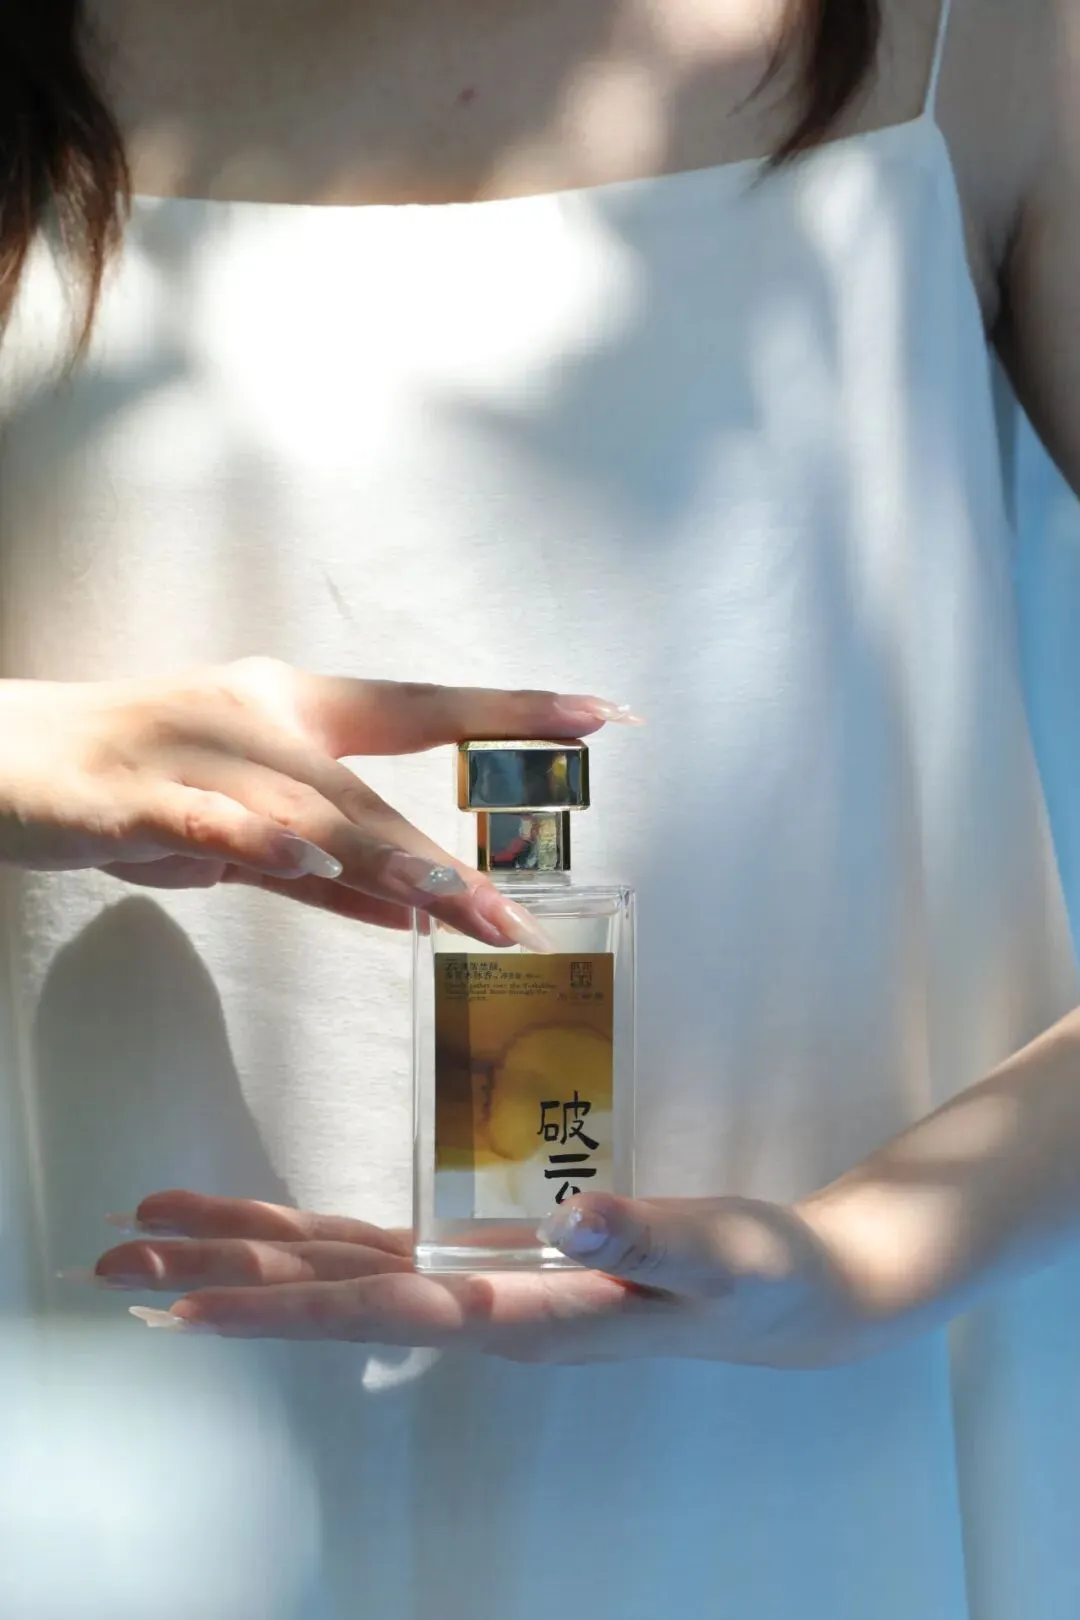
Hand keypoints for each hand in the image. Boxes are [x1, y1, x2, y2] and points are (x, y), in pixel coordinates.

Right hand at [0, 658, 635, 941]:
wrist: (8, 760)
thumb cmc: (143, 786)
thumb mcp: (248, 836)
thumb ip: (330, 874)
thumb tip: (420, 917)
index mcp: (293, 710)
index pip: (417, 710)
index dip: (506, 711)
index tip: (599, 712)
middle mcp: (254, 716)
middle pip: (362, 792)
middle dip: (441, 858)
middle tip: (515, 913)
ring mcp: (190, 753)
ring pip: (299, 809)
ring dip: (378, 858)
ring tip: (453, 902)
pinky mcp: (125, 796)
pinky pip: (200, 819)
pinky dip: (251, 837)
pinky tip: (302, 857)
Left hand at [88, 1188, 904, 1366]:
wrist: (794, 1298)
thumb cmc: (761, 1278)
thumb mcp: (722, 1255)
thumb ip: (652, 1238)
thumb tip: (576, 1219)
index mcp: (528, 1317)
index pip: (383, 1312)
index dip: (283, 1305)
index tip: (189, 1303)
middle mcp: (486, 1311)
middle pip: (333, 1296)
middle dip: (225, 1279)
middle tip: (115, 1262)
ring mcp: (486, 1289)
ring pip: (346, 1271)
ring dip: (250, 1255)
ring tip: (158, 1240)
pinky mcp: (498, 1262)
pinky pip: (387, 1252)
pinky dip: (316, 1240)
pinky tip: (272, 1235)